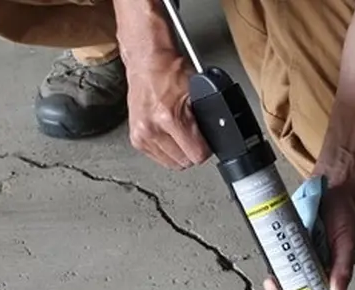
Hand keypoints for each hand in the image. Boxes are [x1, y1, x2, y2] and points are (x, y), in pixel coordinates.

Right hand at [126, 52, 210, 168]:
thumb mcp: (199, 91)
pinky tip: (169, 135)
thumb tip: (218, 134)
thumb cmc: (169, 71)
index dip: (205, 149)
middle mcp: (151, 129)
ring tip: (180, 133)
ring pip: (172, 163)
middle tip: (192, 134)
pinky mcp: (136, 139)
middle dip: (192, 150)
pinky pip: (159, 158)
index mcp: (168, 118)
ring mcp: (141, 136)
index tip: (205, 141)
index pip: (197, 155)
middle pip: (184, 162)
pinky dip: (167, 151)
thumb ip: (208, 117)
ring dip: (179, 152)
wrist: (146, 62)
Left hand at [263, 183, 354, 289]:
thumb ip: (343, 270)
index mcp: (326, 272)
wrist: (336, 186)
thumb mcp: (348, 244)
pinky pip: (275, 250)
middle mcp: (309, 264)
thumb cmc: (346, 216)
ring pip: (280, 272)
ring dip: (273, 279)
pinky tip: (271, 258)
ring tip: (272, 281)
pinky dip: (271, 256)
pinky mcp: (286, 237)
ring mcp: (296, 251)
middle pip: (290, 289)